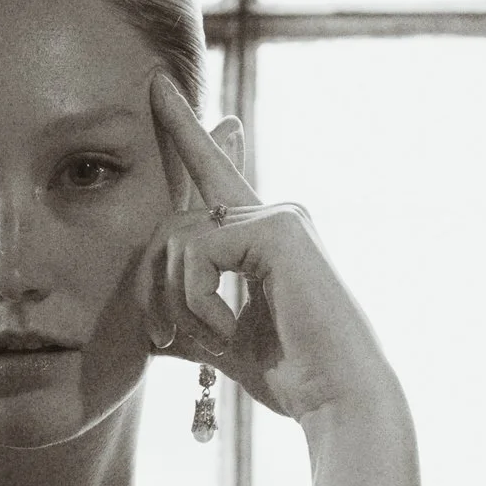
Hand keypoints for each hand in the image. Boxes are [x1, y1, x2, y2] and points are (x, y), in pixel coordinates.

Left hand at [143, 71, 403, 431]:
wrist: (338, 398)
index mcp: (263, 237)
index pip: (212, 176)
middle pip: (172, 223)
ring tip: (212, 342)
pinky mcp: (277, 227)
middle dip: (153, 286)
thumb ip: (186, 321)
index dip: (184, 131)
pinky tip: (228, 331)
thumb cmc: (292, 378)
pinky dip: (199, 303)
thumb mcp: (223, 345)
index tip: (157, 86)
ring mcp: (278, 215)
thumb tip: (147, 327)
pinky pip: (198, 253)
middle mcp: (273, 214)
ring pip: (177, 240)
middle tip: (164, 339)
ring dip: (178, 304)